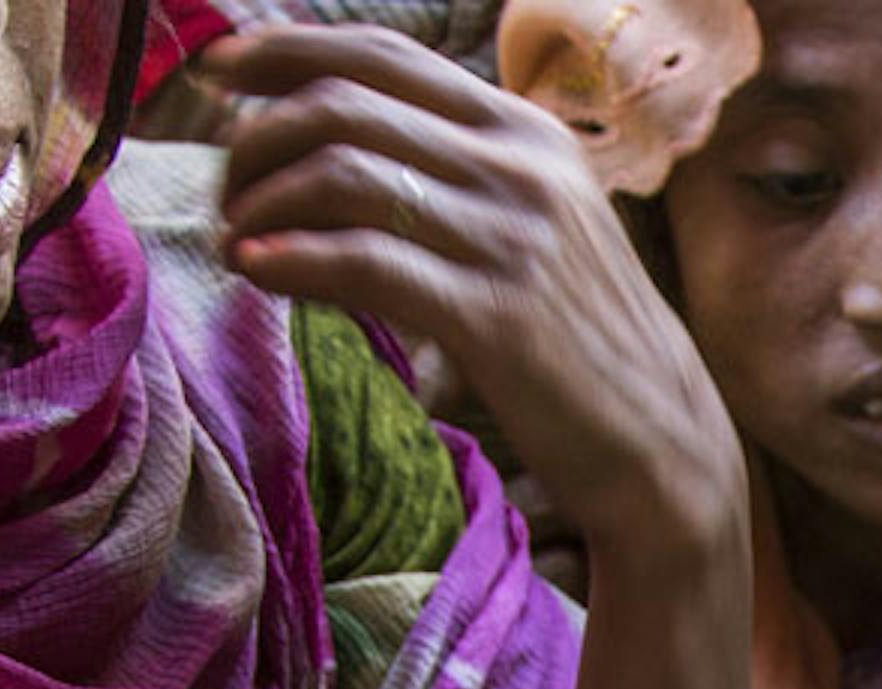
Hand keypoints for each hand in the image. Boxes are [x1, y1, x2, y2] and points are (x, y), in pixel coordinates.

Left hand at [205, 26, 743, 552]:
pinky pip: (362, 262)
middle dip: (256, 142)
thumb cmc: (577, 343)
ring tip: (234, 246)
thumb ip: (454, 176)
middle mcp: (520, 168)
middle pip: (343, 105)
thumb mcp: (532, 229)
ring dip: (261, 204)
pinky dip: (290, 261)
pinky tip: (258, 275)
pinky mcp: (495, 316)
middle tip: (225, 196)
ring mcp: (511, 239)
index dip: (287, 51)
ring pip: (341, 173)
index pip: (384, 56)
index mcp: (525, 132)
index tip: (218, 72)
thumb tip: (328, 145)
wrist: (663, 444)